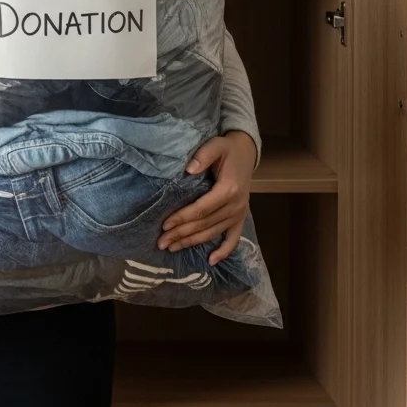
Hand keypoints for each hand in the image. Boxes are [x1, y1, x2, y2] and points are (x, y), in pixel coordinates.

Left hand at [157, 130, 256, 266]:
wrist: (245, 153)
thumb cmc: (226, 149)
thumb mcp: (215, 146)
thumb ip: (202, 156)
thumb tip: (189, 169)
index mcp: (228, 190)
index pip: (201, 209)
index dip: (182, 218)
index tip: (164, 225)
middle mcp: (235, 206)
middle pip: (204, 225)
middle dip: (181, 234)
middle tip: (161, 242)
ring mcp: (239, 214)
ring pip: (213, 233)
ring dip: (193, 242)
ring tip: (173, 248)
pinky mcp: (241, 218)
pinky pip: (233, 239)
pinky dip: (224, 251)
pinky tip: (211, 261)